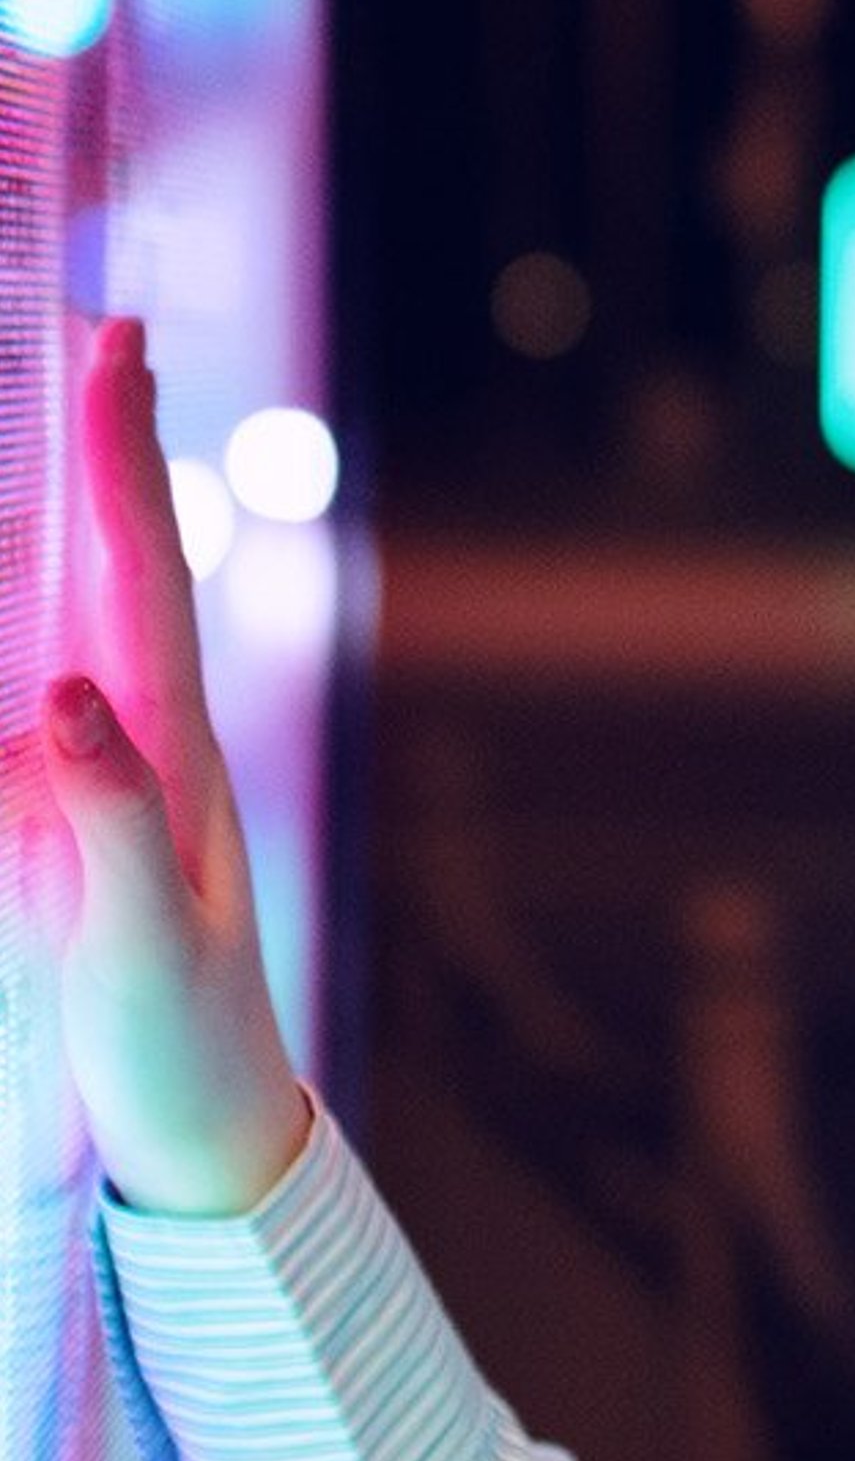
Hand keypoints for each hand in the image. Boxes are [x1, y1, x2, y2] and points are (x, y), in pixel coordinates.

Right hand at [14, 317, 313, 1217]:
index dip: (118, 464)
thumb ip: (102, 820)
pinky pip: (65, 681)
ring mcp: (128, 776)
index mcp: (175, 759)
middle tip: (111, 326)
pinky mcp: (92, 819)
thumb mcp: (139, 943)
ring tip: (85, 407)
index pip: (138, 582)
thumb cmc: (175, 1049)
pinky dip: (49, 608)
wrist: (206, 1134)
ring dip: (86, 510)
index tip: (114, 347)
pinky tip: (42, 593)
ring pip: (99, 612)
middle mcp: (158, 746)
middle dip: (114, 448)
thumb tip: (57, 695)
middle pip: (128, 569)